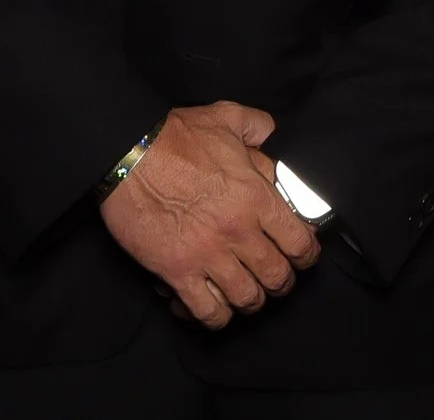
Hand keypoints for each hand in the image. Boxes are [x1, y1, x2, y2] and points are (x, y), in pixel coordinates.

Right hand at [97, 100, 319, 329]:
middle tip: (274, 278)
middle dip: (280, 282)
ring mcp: (207, 254)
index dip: (306, 255)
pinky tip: (212, 305)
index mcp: (256, 196)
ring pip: (246, 299)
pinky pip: (207, 311)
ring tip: (245, 293)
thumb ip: (257, 127)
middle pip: (277, 277)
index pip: (300, 242)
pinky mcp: (177, 271)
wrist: (127, 152)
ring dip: (250, 300)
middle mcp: (238, 231)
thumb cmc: (176, 135)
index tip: (301, 257)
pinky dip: (214, 316)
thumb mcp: (226, 118)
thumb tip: (270, 135)